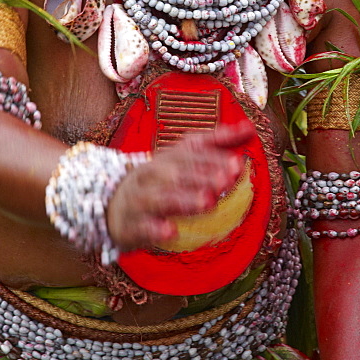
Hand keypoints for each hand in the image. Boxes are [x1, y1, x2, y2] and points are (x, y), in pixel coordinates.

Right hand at [106, 121, 254, 251]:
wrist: (109, 203)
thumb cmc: (157, 179)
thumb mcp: (183, 156)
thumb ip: (217, 142)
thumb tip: (251, 128)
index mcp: (167, 157)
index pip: (189, 153)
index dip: (213, 158)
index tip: (238, 163)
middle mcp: (152, 175)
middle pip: (176, 173)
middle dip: (202, 176)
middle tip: (227, 181)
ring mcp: (140, 200)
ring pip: (160, 198)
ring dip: (184, 200)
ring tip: (208, 202)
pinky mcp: (131, 226)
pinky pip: (141, 227)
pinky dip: (155, 229)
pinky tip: (170, 232)